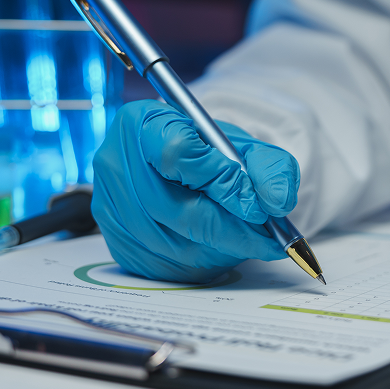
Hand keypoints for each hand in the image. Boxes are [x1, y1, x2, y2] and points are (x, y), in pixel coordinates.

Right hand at [92, 100, 297, 282]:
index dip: (221, 180)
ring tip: (251, 241)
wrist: (180, 169)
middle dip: (231, 227)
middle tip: (269, 239)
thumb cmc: (210, 153)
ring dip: (221, 249)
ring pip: (173, 242)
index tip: (257, 204)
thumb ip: (269, 165)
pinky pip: (164, 265)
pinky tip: (222, 249)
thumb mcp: (243, 146)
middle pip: (176, 207)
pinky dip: (203, 263)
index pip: (177, 152)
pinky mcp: (117, 243)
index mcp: (143, 123)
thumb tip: (277, 201)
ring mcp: (111, 207)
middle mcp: (116, 163)